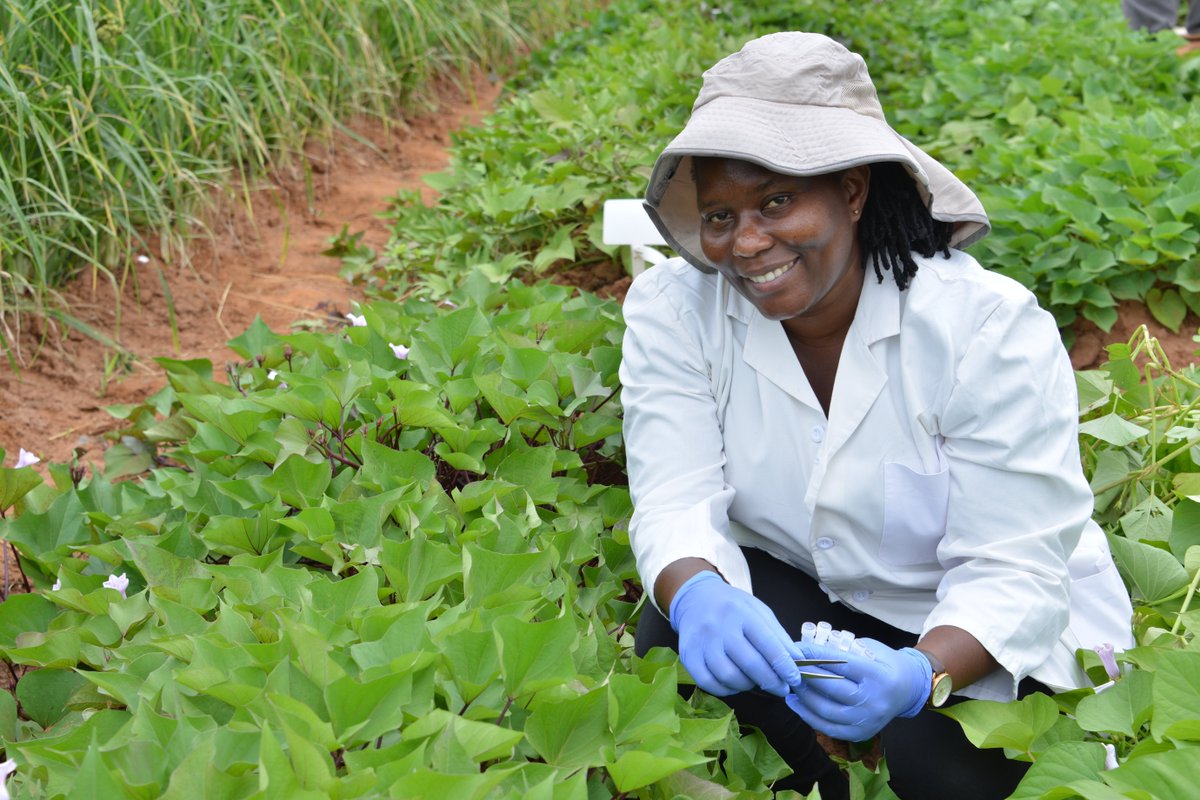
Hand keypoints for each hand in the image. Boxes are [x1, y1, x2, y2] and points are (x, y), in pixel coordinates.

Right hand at [668, 570, 803, 696]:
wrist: (696, 598)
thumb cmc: (733, 607)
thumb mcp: (759, 612)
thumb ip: (778, 636)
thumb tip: (798, 662)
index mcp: (741, 613)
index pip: (768, 644)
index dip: (784, 666)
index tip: (795, 679)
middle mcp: (719, 626)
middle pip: (750, 664)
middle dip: (771, 681)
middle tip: (781, 689)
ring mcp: (701, 641)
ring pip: (729, 676)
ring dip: (748, 686)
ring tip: (756, 682)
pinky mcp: (688, 655)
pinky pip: (709, 683)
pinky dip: (726, 690)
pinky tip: (735, 684)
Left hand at [785, 637, 931, 740]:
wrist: (909, 690)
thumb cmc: (886, 664)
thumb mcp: (871, 649)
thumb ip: (844, 651)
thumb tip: (810, 649)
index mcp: (878, 677)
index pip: (840, 665)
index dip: (815, 656)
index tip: (797, 648)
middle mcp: (874, 702)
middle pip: (831, 688)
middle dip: (806, 675)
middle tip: (789, 665)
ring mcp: (867, 721)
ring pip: (826, 710)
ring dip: (803, 696)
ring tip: (790, 683)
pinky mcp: (860, 733)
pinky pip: (829, 727)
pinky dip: (809, 715)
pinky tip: (796, 703)